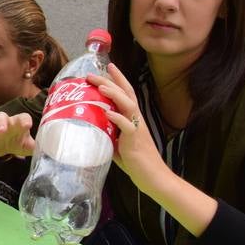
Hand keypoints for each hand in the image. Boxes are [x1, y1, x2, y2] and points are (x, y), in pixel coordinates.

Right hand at [0, 112, 35, 159]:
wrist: (1, 149)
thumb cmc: (16, 143)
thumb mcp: (27, 147)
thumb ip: (36, 146)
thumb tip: (48, 149)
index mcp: (17, 124)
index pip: (21, 117)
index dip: (24, 119)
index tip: (27, 125)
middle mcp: (4, 123)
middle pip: (1, 115)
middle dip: (2, 121)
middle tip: (3, 130)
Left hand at [91, 65, 169, 193]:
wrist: (153, 177)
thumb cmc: (136, 161)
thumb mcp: (118, 143)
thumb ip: (108, 133)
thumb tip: (90, 127)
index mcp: (133, 119)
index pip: (126, 94)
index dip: (118, 80)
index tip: (107, 66)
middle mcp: (137, 120)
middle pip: (126, 94)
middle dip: (110, 81)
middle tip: (92, 73)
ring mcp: (137, 130)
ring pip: (128, 106)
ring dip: (115, 95)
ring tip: (101, 87)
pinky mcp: (136, 141)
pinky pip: (128, 127)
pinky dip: (118, 118)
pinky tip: (108, 113)